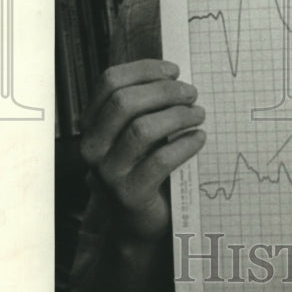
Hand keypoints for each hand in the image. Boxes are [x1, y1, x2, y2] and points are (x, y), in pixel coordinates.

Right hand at [78, 59, 206, 243]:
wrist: (139, 221)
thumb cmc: (143, 165)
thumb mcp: (138, 131)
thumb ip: (146, 104)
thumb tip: (174, 75)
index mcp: (92, 123)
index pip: (109, 82)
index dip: (144, 70)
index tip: (174, 70)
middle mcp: (93, 146)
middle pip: (124, 102)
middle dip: (164, 91)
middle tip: (191, 93)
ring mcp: (108, 172)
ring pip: (142, 130)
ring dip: (177, 116)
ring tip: (199, 114)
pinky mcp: (130, 194)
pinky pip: (161, 160)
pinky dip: (184, 145)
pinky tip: (199, 138)